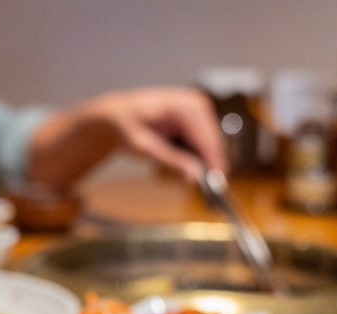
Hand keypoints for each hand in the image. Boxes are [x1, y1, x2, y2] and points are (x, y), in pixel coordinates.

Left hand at [28, 86, 226, 187]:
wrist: (118, 114)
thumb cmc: (126, 127)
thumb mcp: (144, 148)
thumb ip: (171, 161)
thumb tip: (195, 177)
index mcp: (182, 106)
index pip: (206, 138)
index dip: (214, 162)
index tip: (218, 185)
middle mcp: (194, 102)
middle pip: (213, 140)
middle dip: (211, 163)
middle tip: (209, 189)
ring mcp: (198, 106)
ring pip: (212, 141)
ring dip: (205, 159)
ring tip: (192, 175)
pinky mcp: (198, 114)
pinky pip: (205, 139)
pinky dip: (199, 153)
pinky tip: (186, 161)